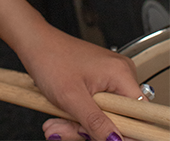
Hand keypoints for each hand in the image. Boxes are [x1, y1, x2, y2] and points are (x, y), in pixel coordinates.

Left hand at [18, 23, 141, 140]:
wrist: (33, 42)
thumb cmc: (49, 58)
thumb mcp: (72, 97)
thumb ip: (96, 122)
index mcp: (121, 74)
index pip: (139, 115)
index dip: (126, 132)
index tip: (105, 138)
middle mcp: (120, 74)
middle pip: (120, 119)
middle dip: (93, 131)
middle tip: (70, 130)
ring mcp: (109, 79)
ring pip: (105, 117)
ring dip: (81, 126)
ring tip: (58, 124)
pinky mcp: (98, 83)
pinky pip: (96, 109)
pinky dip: (80, 117)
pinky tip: (62, 118)